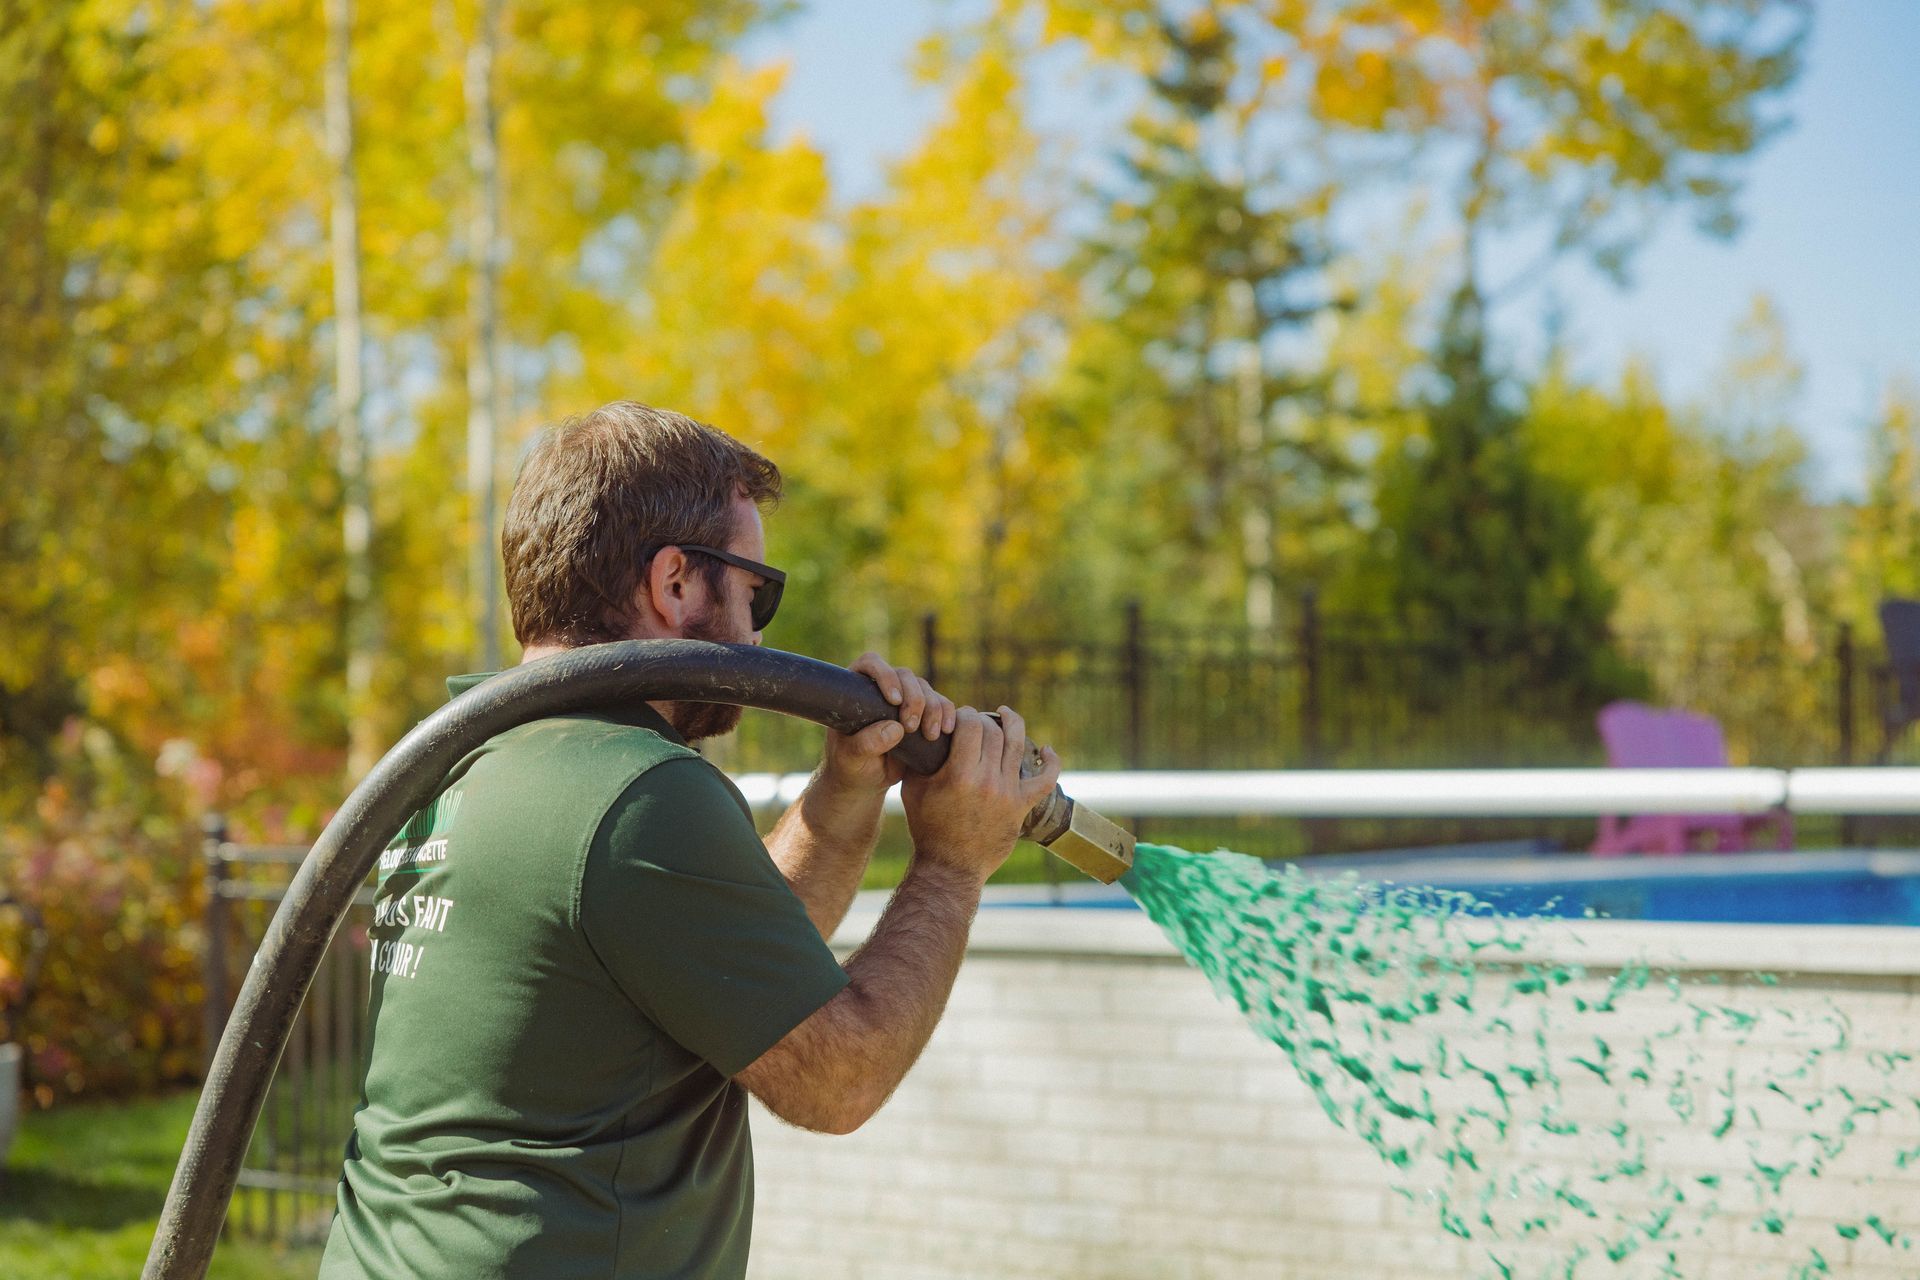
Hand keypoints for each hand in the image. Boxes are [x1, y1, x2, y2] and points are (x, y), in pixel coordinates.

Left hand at [821, 652, 957, 793]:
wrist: (867, 779)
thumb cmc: (850, 764)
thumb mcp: (851, 757)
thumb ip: (866, 743)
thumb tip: (895, 728)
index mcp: (857, 687)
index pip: (871, 663)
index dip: (885, 675)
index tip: (894, 700)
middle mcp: (882, 687)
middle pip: (904, 675)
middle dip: (913, 699)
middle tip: (910, 726)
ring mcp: (905, 698)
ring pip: (925, 688)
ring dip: (932, 709)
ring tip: (929, 735)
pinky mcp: (924, 712)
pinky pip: (941, 703)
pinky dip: (946, 714)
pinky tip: (946, 730)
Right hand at [901, 705, 1060, 885]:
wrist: (950, 867)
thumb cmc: (927, 828)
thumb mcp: (913, 789)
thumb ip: (919, 759)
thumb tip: (924, 730)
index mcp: (959, 775)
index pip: (970, 725)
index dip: (964, 714)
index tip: (959, 716)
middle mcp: (987, 781)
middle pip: (994, 732)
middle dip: (983, 720)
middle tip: (975, 721)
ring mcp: (1007, 793)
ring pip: (1017, 746)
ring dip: (1012, 725)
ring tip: (1005, 715)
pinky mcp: (1021, 806)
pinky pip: (1046, 780)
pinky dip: (1051, 762)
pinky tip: (1046, 750)